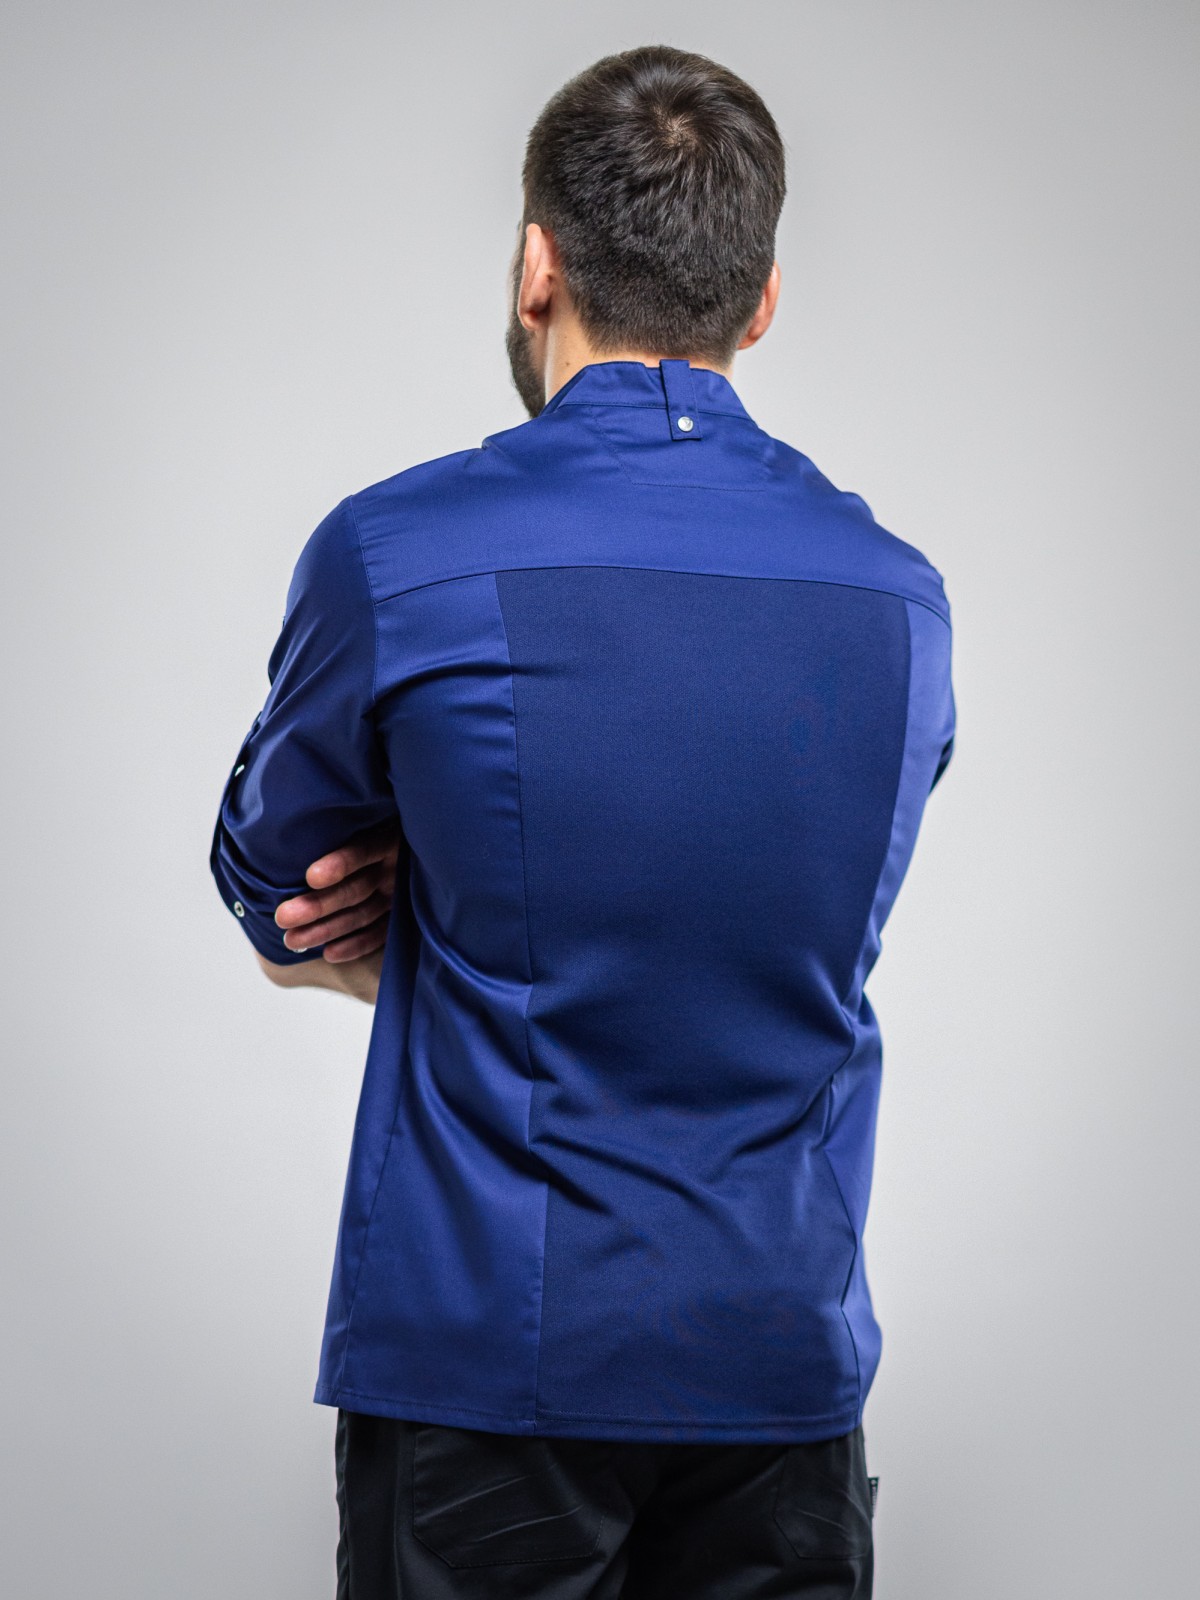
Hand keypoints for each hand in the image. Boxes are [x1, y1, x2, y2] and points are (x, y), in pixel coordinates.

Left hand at [273, 818, 402, 960]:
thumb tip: (290, 823)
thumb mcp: (363, 817)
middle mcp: (396, 866)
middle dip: (318, 906)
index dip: (339, 864)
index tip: (310, 877)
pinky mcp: (401, 913)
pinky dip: (355, 945)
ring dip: (326, 930)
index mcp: (388, 836)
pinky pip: (379, 934)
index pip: (363, 851)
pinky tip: (328, 954)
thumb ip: (338, 823)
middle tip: (282, 917)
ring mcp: (400, 892)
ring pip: (362, 914)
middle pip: (356, 889)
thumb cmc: (367, 825)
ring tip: (291, 941)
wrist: (417, 838)